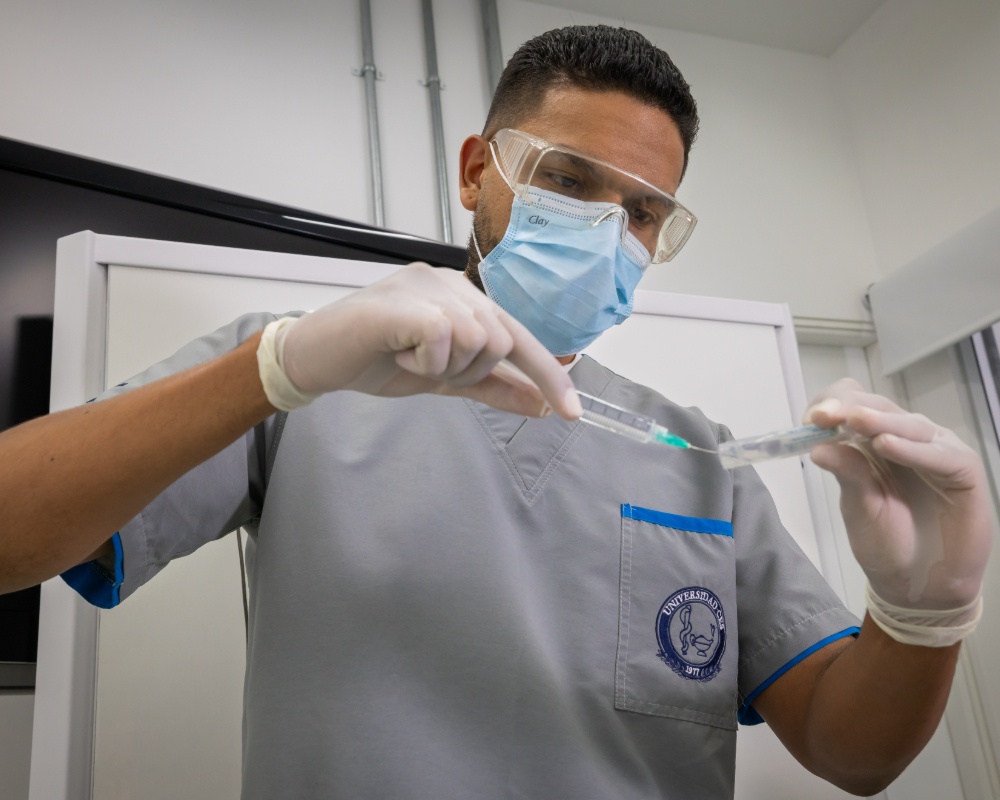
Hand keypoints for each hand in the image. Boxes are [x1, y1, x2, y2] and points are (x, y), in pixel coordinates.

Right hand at [279, 263, 581, 419]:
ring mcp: (426, 285)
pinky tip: (399, 354)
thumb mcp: (445, 380)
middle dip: (471, 372)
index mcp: (463, 296)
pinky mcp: (404, 299)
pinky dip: (427, 360)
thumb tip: (542, 406)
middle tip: (429, 371)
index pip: (520, 334)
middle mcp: (450, 282)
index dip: (548, 374)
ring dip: (447, 367)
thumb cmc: (377, 360)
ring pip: (479, 338)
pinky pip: (445, 337)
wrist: (317, 359)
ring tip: (410, 359)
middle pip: (502, 339)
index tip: (572, 413)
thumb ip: (493, 387)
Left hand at [806, 378, 991, 608]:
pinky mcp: (963, 469)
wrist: (919, 585)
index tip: (810, 419)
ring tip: (855, 421)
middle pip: (877, 407)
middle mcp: (903, 439)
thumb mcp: (857, 508)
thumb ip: (846, 474)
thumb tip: (818, 448)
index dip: (832, 405)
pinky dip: (912, 449)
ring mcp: (934, 451)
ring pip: (908, 424)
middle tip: (824, 415)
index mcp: (871, 442)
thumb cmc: (887, 543)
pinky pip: (939, 453)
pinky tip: (887, 445)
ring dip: (879, 421)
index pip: (852, 405)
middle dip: (849, 408)